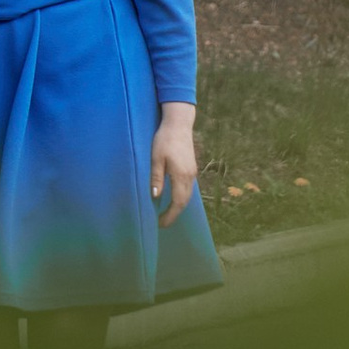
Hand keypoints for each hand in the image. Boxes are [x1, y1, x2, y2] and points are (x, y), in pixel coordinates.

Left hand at [150, 105, 198, 225]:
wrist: (179, 124)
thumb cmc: (164, 140)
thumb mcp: (156, 158)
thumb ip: (157, 178)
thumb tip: (156, 197)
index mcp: (181, 175)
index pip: (178, 202)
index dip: (170, 215)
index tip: (161, 223)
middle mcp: (190, 176)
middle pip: (184, 202)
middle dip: (174, 214)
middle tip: (162, 222)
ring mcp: (192, 172)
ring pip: (188, 195)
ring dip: (178, 206)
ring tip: (167, 213)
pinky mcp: (191, 168)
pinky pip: (188, 188)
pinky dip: (181, 197)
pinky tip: (173, 198)